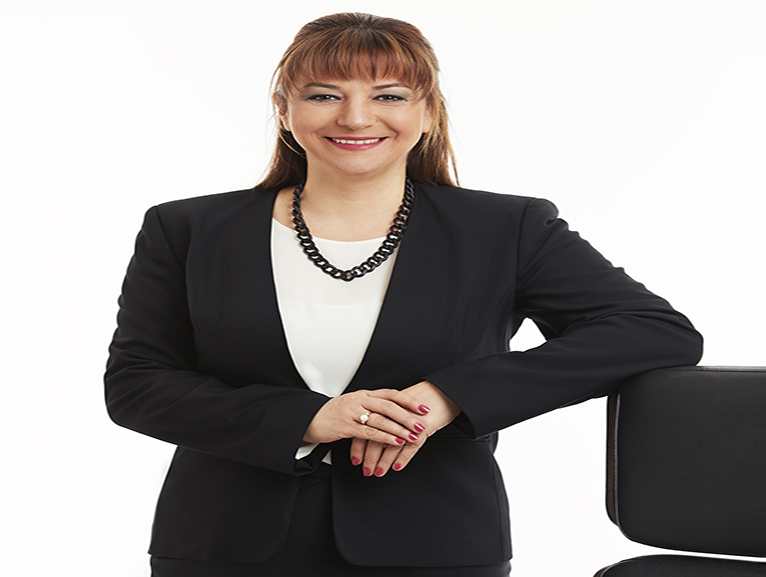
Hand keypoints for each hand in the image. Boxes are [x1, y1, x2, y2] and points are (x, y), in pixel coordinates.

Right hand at [303, 389, 428, 446]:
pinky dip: (385, 437)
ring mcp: (352, 412)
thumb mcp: (355, 404)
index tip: (423, 407)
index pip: (391, 394)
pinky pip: (369, 432)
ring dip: (399, 428)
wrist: (311, 418)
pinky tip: (395, 442)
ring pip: (381, 419)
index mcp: (364, 394)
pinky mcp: (346, 426)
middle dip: (407, 415)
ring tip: (413, 436)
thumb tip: (395, 410)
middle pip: (389, 406)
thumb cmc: (335, 413)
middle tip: (421, 423)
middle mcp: (360, 400)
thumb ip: (372, 405)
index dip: (408, 401)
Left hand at [350, 381, 460, 476]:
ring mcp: (409, 422)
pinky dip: (403, 457)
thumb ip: (387, 417)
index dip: (360, 446)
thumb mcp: (401, 406)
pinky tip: (397, 467)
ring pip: (391, 444)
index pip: (366, 429)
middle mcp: (394, 414)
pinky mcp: (423, 428)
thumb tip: (374, 430)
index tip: (355, 460)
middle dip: (369, 457)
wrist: (442, 391)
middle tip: (366, 471)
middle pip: (376, 438)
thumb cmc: (422, 399)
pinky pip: (411, 446)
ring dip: (383, 461)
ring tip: (379, 472)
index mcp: (386, 407)